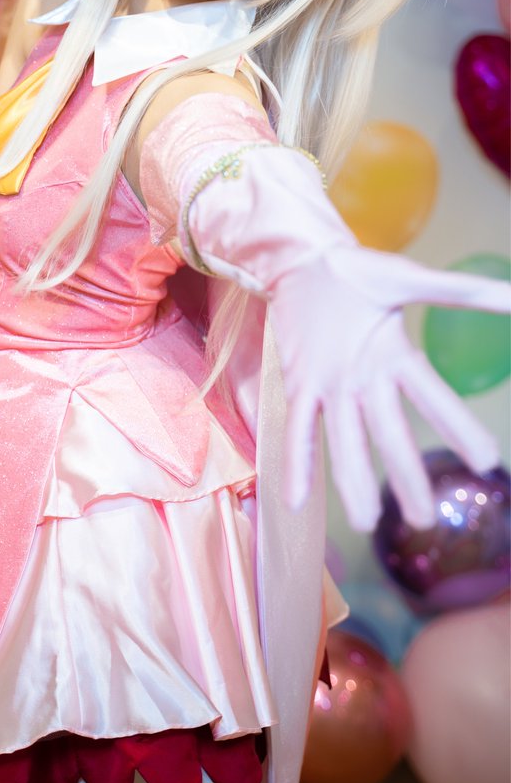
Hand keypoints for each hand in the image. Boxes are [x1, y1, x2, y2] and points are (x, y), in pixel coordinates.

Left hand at [185, 144, 508, 531]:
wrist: (306, 261)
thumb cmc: (360, 272)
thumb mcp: (409, 279)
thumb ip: (461, 291)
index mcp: (396, 358)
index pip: (433, 398)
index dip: (458, 427)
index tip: (486, 461)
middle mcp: (366, 382)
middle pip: (389, 434)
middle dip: (405, 475)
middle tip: (424, 519)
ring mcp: (331, 387)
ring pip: (344, 440)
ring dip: (353, 481)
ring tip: (365, 522)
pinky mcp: (300, 384)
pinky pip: (297, 427)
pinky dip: (296, 462)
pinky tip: (296, 499)